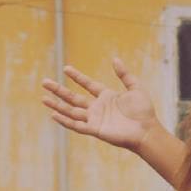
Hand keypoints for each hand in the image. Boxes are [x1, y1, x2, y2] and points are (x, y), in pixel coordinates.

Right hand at [41, 57, 161, 151]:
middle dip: (59, 90)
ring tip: (43, 98)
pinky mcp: (95, 130)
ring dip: (57, 105)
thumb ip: (125, 74)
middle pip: (74, 98)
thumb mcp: (136, 88)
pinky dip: (65, 120)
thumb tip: (115, 59)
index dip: (77, 77)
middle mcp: (98, 108)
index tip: (66, 68)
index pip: (88, 85)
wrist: (147, 130)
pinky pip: (76, 125)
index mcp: (107, 97)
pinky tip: (53, 114)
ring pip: (71, 111)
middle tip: (44, 81)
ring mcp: (95, 119)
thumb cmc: (144, 111)